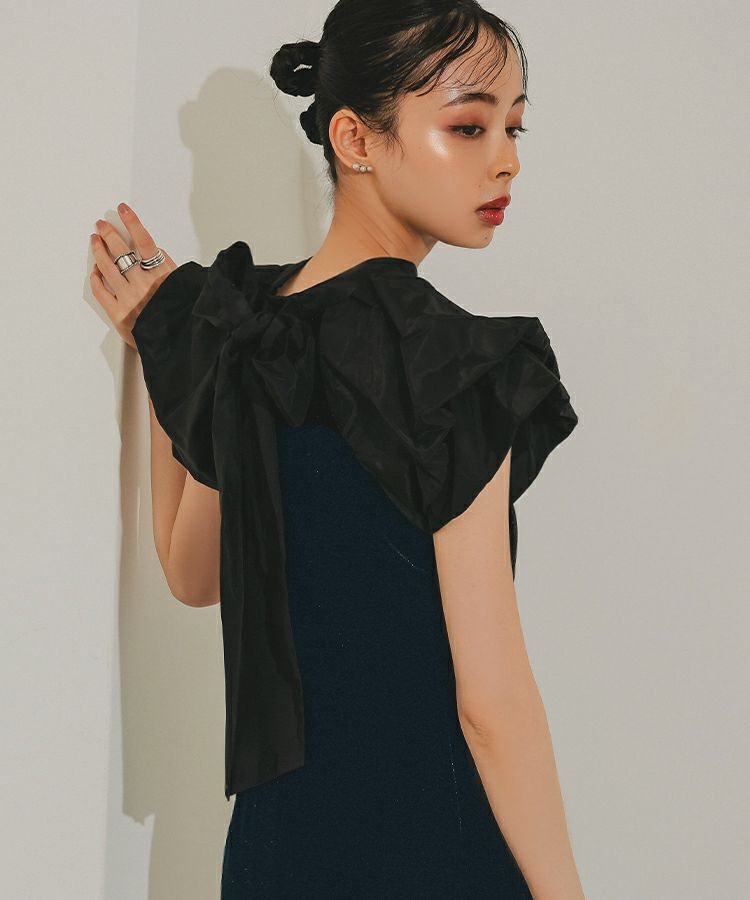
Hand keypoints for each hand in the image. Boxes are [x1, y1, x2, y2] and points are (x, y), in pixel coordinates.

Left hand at [89, 203, 177, 350]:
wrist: (180, 344)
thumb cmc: (184, 317)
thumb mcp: (185, 288)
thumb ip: (170, 270)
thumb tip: (157, 254)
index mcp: (163, 276)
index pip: (145, 241)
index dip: (132, 222)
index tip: (123, 210)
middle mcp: (144, 285)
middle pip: (121, 250)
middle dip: (109, 233)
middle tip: (102, 225)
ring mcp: (129, 299)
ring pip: (107, 267)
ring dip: (99, 250)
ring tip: (95, 240)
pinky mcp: (118, 314)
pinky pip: (100, 291)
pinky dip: (96, 278)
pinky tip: (95, 270)